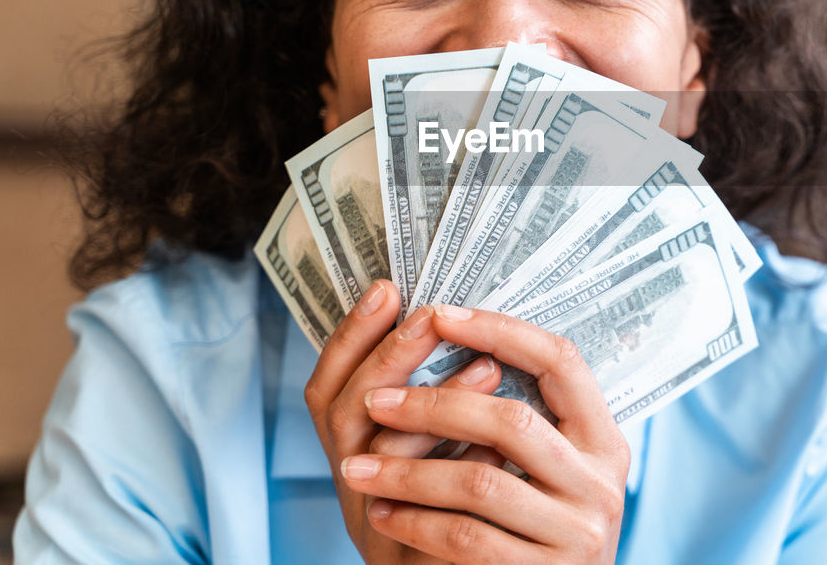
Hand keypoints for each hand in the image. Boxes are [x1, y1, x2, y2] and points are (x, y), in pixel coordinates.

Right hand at [305, 281, 503, 563]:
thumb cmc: (459, 513)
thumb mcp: (439, 449)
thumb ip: (440, 402)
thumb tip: (469, 327)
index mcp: (353, 452)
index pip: (327, 387)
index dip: (349, 337)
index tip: (386, 289)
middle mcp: (351, 485)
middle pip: (343, 412)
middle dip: (389, 356)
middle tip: (431, 316)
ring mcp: (373, 525)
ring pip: (381, 459)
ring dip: (437, 405)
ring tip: (488, 367)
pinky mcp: (409, 558)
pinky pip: (430, 507)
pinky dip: (463, 466)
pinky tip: (499, 442)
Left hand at [338, 305, 631, 564]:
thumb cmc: (541, 528)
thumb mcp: (553, 470)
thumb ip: (523, 421)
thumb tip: (454, 337)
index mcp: (605, 440)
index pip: (561, 361)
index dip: (499, 330)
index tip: (438, 314)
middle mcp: (601, 483)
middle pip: (511, 420)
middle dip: (433, 405)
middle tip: (374, 400)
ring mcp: (578, 533)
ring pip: (479, 482)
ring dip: (406, 471)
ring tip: (355, 465)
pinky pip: (467, 538)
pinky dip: (415, 521)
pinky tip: (381, 511)